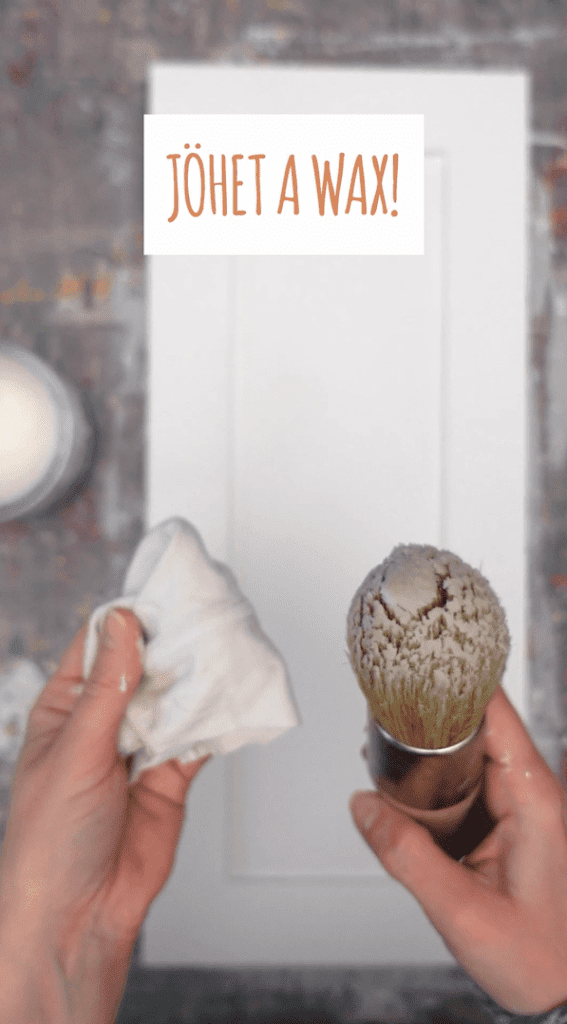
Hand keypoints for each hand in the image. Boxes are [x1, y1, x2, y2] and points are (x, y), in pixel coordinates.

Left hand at [0, 609, 209, 1023]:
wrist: (79, 916)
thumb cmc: (49, 841)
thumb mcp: (74, 752)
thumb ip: (107, 690)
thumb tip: (124, 627)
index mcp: (65, 709)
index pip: (99, 647)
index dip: (130, 620)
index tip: (164, 595)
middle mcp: (102, 724)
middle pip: (143, 669)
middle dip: (172, 647)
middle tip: (205, 618)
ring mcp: (138, 750)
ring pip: (174, 700)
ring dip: (196, 681)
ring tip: (224, 652)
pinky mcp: (170, 777)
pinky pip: (198, 738)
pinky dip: (215, 722)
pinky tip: (230, 702)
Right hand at [350, 684, 566, 1015]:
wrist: (566, 999)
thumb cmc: (541, 962)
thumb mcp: (463, 913)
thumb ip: (407, 856)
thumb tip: (363, 805)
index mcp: (536, 799)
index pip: (497, 714)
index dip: (458, 683)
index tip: (421, 661)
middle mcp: (533, 794)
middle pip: (477, 729)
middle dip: (429, 719)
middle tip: (384, 712)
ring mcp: (523, 809)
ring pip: (469, 759)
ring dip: (428, 754)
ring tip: (383, 746)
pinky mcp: (512, 827)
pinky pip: (468, 789)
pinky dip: (435, 785)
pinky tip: (403, 790)